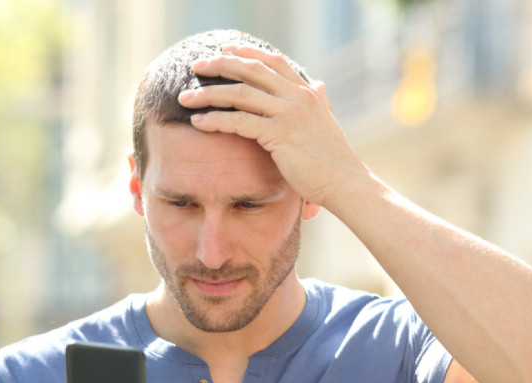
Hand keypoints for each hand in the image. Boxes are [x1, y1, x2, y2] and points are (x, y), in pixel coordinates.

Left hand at [177, 44, 368, 210]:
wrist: (345, 183)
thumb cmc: (333, 160)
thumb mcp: (327, 123)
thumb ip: (319, 102)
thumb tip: (320, 85)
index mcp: (307, 92)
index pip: (272, 62)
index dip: (246, 53)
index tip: (224, 51)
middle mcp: (298, 97)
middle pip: (251, 70)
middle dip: (220, 65)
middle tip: (196, 66)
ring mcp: (289, 114)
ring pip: (240, 94)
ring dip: (209, 94)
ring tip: (186, 98)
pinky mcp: (280, 135)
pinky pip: (240, 122)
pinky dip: (216, 120)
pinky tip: (198, 122)